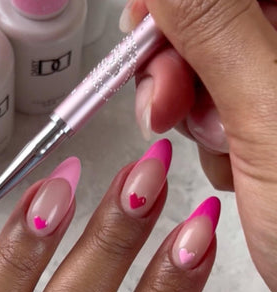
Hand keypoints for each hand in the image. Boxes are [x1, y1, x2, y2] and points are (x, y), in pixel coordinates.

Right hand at [120, 0, 276, 291]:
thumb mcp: (273, 118)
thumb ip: (216, 31)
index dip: (178, 1)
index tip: (144, 25)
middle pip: (214, 19)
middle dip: (175, 62)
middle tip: (164, 104)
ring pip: (208, 66)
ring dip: (192, 109)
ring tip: (224, 147)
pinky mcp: (269, 116)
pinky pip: (215, 103)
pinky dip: (208, 132)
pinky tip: (236, 160)